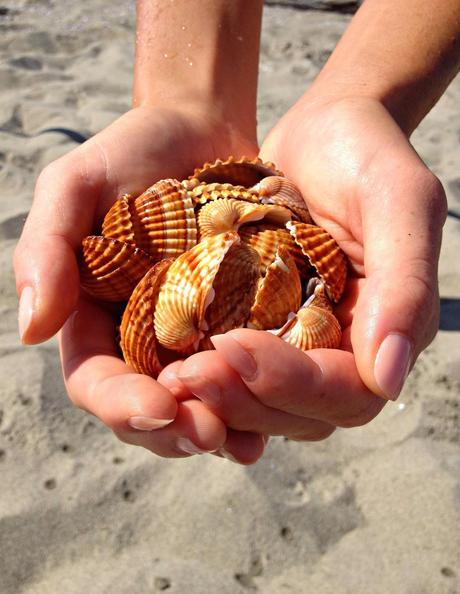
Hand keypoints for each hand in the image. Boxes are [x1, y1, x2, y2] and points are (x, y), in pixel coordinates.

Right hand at [14, 104, 265, 462]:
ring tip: (249, 441)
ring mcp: (192, 336)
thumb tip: (31, 328)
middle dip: (174, 430)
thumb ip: (48, 249)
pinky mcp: (238, 323)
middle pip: (148, 409)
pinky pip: (244, 373)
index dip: (121, 403)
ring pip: (199, 403)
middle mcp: (142, 338)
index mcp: (96, 318)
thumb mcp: (76, 186)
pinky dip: (257, 398)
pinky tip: (280, 411)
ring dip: (221, 428)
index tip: (158, 407)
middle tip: (211, 435)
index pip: (96, 380)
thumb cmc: (133, 152)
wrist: (199, 129)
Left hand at [174, 96, 445, 448]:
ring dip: (217, 398)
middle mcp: (342, 350)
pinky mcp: (261, 327)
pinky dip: (204, 375)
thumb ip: (407, 285)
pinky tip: (166, 364)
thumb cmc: (367, 155)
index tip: (233, 345)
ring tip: (171, 377)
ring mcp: (299, 343)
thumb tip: (389, 377)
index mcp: (382, 332)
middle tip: (187, 374)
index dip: (292, 383)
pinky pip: (233, 371)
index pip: (345, 391)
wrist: (325, 130)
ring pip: (262, 404)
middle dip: (243, 400)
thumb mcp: (399, 202)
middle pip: (299, 412)